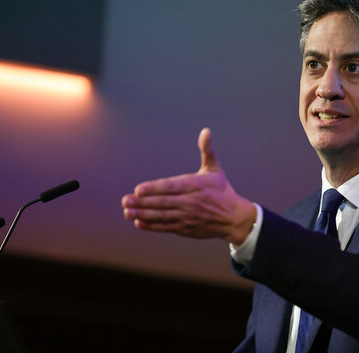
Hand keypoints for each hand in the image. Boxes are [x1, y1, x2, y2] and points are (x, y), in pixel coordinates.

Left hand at [122, 128, 256, 244]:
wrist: (234, 218)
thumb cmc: (222, 190)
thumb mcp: (214, 169)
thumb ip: (207, 150)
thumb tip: (206, 131)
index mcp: (195, 185)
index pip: (171, 187)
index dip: (154, 188)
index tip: (138, 189)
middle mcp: (190, 202)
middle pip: (163, 202)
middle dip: (142, 202)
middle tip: (124, 200)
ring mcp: (187, 217)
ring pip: (162, 216)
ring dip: (143, 214)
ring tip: (127, 211)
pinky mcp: (186, 229)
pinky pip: (166, 227)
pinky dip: (152, 226)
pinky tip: (139, 222)